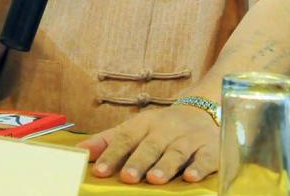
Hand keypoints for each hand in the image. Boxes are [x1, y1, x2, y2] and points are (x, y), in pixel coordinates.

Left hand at [77, 104, 218, 183]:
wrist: (204, 110)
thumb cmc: (161, 127)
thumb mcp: (135, 128)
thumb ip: (108, 141)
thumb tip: (78, 152)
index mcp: (144, 123)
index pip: (125, 137)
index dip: (112, 154)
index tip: (99, 170)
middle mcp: (165, 129)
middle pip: (150, 145)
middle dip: (138, 162)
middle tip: (127, 177)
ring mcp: (189, 138)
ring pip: (176, 152)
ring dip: (165, 166)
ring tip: (154, 179)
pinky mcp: (210, 147)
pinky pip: (206, 157)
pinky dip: (199, 167)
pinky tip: (191, 177)